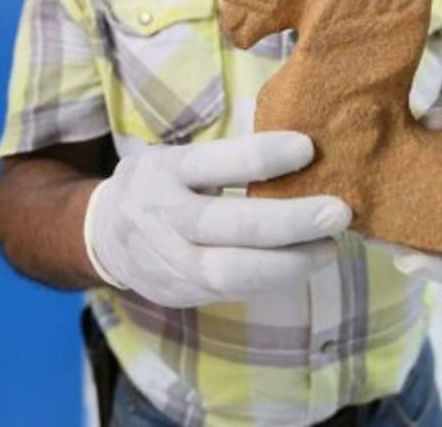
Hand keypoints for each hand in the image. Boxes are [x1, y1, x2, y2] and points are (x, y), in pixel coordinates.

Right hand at [84, 132, 351, 307]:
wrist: (103, 234)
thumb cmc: (162, 184)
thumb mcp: (180, 157)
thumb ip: (227, 159)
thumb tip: (305, 150)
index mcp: (166, 170)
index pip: (216, 163)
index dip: (262, 156)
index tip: (308, 148)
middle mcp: (163, 217)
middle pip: (230, 224)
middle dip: (290, 221)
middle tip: (338, 212)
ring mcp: (169, 262)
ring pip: (232, 271)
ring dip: (289, 263)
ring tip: (329, 249)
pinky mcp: (180, 293)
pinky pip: (232, 290)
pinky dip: (272, 278)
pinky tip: (303, 264)